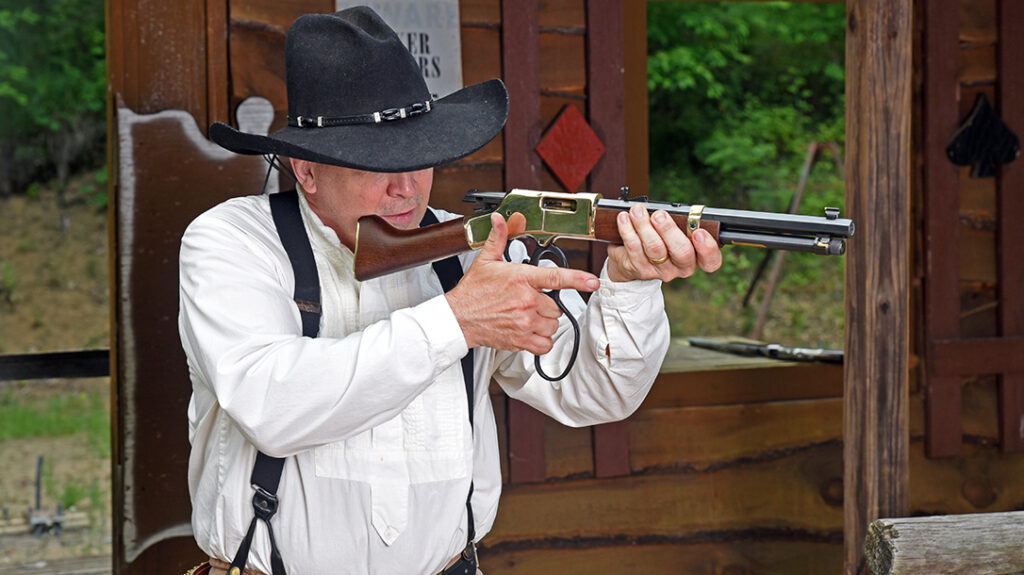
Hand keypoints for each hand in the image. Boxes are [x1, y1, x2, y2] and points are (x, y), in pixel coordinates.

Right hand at [445, 212, 600, 354]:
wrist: (458, 318)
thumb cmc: (472, 291)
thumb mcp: (486, 260)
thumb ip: (499, 238)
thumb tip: (501, 218)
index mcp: (521, 278)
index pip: (556, 277)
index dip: (578, 279)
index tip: (593, 281)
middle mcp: (526, 301)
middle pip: (556, 306)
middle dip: (546, 305)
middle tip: (528, 302)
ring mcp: (524, 322)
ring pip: (552, 325)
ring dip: (544, 322)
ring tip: (527, 317)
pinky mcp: (520, 340)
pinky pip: (545, 344)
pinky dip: (541, 340)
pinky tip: (529, 332)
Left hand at [606, 204, 722, 281]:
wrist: (630, 260)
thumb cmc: (659, 238)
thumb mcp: (673, 231)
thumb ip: (679, 223)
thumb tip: (668, 210)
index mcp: (696, 257)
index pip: (711, 261)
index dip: (707, 248)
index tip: (698, 232)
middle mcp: (681, 268)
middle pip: (682, 252)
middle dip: (669, 230)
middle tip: (659, 215)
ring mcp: (661, 272)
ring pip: (655, 248)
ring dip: (644, 225)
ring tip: (637, 211)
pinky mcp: (641, 270)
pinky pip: (634, 248)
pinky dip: (628, 230)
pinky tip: (624, 218)